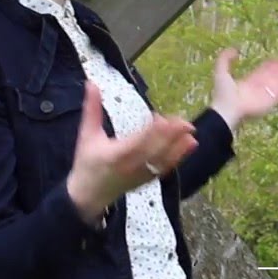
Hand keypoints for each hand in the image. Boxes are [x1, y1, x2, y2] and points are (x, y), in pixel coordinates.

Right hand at [66, 82, 197, 218]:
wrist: (89, 195)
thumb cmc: (87, 163)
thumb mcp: (87, 135)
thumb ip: (92, 108)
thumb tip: (91, 84)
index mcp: (115, 155)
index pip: (136, 143)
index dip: (150, 132)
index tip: (161, 118)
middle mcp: (130, 166)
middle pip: (154, 152)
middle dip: (170, 138)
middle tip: (184, 122)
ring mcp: (141, 174)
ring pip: (163, 160)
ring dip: (178, 147)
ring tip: (191, 132)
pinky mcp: (148, 179)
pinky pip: (165, 168)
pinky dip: (178, 157)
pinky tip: (190, 144)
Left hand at [209, 48, 277, 128]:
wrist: (227, 110)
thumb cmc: (224, 92)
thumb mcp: (221, 72)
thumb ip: (225, 59)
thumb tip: (235, 49)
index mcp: (244, 84)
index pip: (258, 73)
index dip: (267, 66)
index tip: (275, 59)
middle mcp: (255, 90)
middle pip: (270, 79)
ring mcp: (262, 97)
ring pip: (276, 86)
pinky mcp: (267, 103)